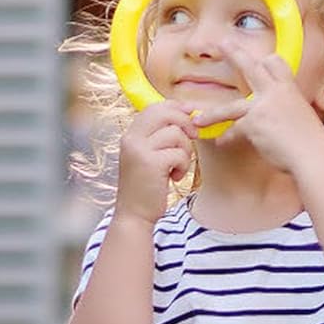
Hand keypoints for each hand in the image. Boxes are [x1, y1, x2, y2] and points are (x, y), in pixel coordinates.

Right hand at [116, 100, 197, 224]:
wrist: (134, 215)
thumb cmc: (145, 187)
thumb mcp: (146, 156)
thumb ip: (158, 136)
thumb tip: (186, 113)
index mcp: (130, 136)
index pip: (153, 108)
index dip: (175, 107)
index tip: (189, 115)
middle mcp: (131, 140)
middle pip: (166, 113)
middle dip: (185, 123)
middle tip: (193, 137)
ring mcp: (140, 151)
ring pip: (176, 134)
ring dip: (185, 150)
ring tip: (178, 166)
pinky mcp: (151, 163)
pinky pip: (179, 153)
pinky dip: (183, 165)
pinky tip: (175, 177)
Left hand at [190, 44, 323, 171]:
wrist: (312, 154)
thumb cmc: (311, 142)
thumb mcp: (302, 118)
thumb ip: (287, 112)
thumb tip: (282, 120)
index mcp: (289, 88)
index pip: (276, 63)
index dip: (266, 61)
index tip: (260, 59)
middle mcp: (276, 92)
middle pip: (252, 68)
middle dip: (235, 54)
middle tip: (223, 42)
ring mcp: (264, 106)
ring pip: (230, 107)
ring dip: (211, 114)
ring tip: (196, 117)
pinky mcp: (254, 123)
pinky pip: (233, 130)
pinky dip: (227, 138)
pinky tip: (220, 143)